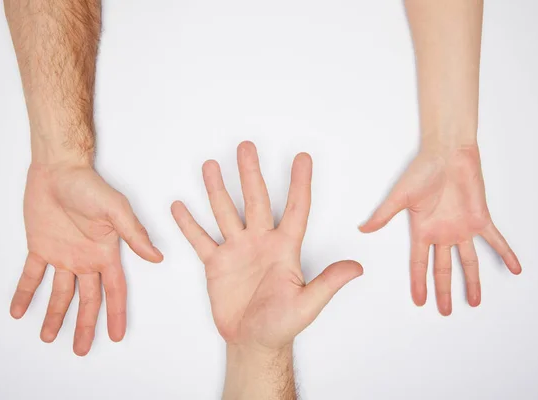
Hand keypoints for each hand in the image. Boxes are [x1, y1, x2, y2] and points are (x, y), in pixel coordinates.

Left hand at [10, 162, 162, 355]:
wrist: (58, 169)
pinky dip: (26, 292)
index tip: (116, 335)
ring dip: (55, 315)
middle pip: (87, 300)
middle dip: (84, 325)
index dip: (116, 314)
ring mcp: (64, 255)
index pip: (114, 291)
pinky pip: (32, 275)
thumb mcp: (116, 210)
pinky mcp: (41, 247)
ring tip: (48, 337)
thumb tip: (156, 257)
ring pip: (60, 293)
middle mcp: (87, 258)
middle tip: (81, 349)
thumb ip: (134, 234)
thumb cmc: (89, 185)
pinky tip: (19, 309)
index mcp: (106, 253)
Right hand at [171, 141, 362, 350]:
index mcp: (285, 248)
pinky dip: (189, 223)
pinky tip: (180, 205)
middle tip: (246, 146)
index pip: (295, 209)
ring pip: (225, 212)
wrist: (252, 343)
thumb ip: (328, 283)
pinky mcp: (216, 263)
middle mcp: (261, 242)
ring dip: (217, 189)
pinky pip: (200, 239)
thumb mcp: (307, 305)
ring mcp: (237, 250)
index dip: (300, 183)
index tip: (303, 157)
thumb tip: (357, 267)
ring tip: (209, 165)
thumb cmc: (281, 325)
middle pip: (256, 200)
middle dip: (250, 173)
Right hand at [360, 145, 520, 314]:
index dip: (419, 283)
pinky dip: (505, 254)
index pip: (419, 264)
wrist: (448, 154)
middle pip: (443, 269)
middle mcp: (442, 233)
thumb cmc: (422, 171)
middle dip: (444, 291)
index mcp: (422, 230)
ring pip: (469, 261)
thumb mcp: (399, 197)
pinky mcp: (480, 219)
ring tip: (474, 301)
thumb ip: (383, 215)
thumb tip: (363, 229)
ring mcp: (462, 228)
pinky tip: (515, 268)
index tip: (420, 300)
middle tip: (444, 311)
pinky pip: (496, 240)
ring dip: (473, 282)